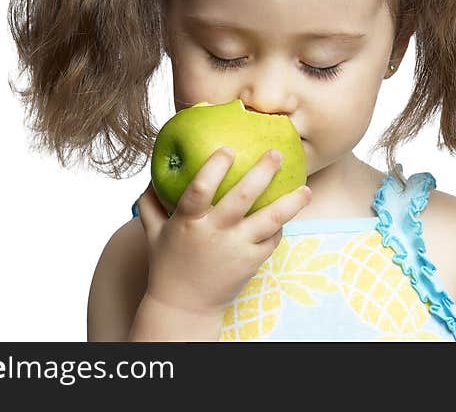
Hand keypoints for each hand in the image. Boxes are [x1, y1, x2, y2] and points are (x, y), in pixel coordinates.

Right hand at [134, 147, 311, 319]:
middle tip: (277, 153)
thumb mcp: (153, 233)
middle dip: (263, 172)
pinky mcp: (251, 262)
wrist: (184, 307)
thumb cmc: (168, 264)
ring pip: (269, 221)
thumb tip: (153, 173)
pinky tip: (289, 212)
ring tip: (305, 188)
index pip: (199, 189)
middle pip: (242, 198)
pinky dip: (281, 225)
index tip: (228, 149)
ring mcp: (236, 248)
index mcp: (188, 222)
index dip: (214, 167)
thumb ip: (150, 203)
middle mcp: (214, 233)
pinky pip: (272, 239)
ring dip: (290, 202)